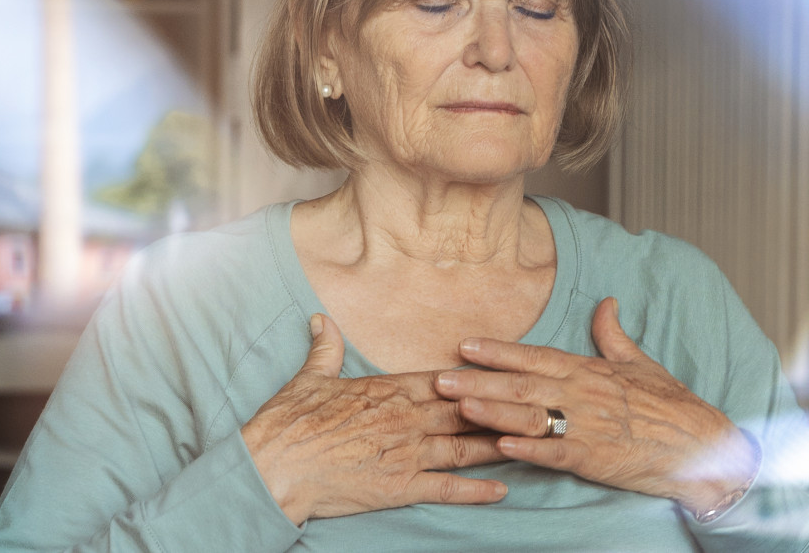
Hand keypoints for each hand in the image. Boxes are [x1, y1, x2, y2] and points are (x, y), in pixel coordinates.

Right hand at [240, 314, 506, 524]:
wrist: (274, 466)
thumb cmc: (288, 422)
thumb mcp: (309, 378)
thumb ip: (326, 348)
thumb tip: (323, 319)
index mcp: (388, 389)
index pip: (443, 379)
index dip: (476, 378)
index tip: (504, 374)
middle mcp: (405, 418)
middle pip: (465, 410)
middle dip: (501, 408)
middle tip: (534, 406)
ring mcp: (406, 453)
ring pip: (464, 446)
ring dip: (500, 444)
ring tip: (532, 443)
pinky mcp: (400, 487)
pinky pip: (446, 488)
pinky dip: (476, 489)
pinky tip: (502, 488)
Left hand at [433, 298, 758, 515]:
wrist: (702, 445)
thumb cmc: (670, 405)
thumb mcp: (640, 362)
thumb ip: (613, 334)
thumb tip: (605, 302)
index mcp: (589, 370)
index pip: (536, 356)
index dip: (498, 352)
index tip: (465, 345)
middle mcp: (584, 394)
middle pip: (522, 385)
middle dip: (479, 381)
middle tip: (440, 378)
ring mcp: (588, 426)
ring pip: (532, 417)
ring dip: (493, 412)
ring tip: (459, 407)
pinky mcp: (595, 458)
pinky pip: (556, 453)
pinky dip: (529, 450)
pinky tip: (502, 446)